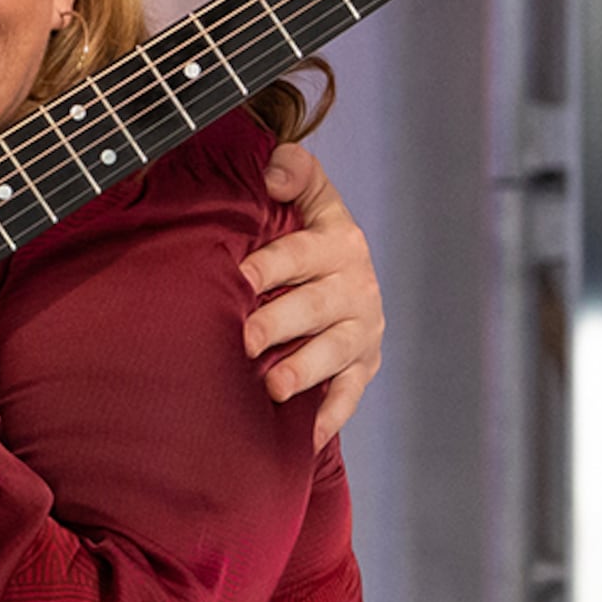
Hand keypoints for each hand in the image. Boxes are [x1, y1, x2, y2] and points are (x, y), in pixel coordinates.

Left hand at [247, 139, 382, 446]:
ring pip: (335, 353)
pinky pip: (348, 395)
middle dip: (281, 322)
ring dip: (304, 369)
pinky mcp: (361, 369)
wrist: (344, 283)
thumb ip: (297, 173)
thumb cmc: (306, 240)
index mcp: (339, 243)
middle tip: (246, 338)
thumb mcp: (309, 201)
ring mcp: (361, 332)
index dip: (271, 263)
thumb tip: (274, 167)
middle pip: (317, 307)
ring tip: (273, 385)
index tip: (239, 276)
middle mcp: (357, 288)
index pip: (302, 253)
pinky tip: (306, 434)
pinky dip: (329, 414)